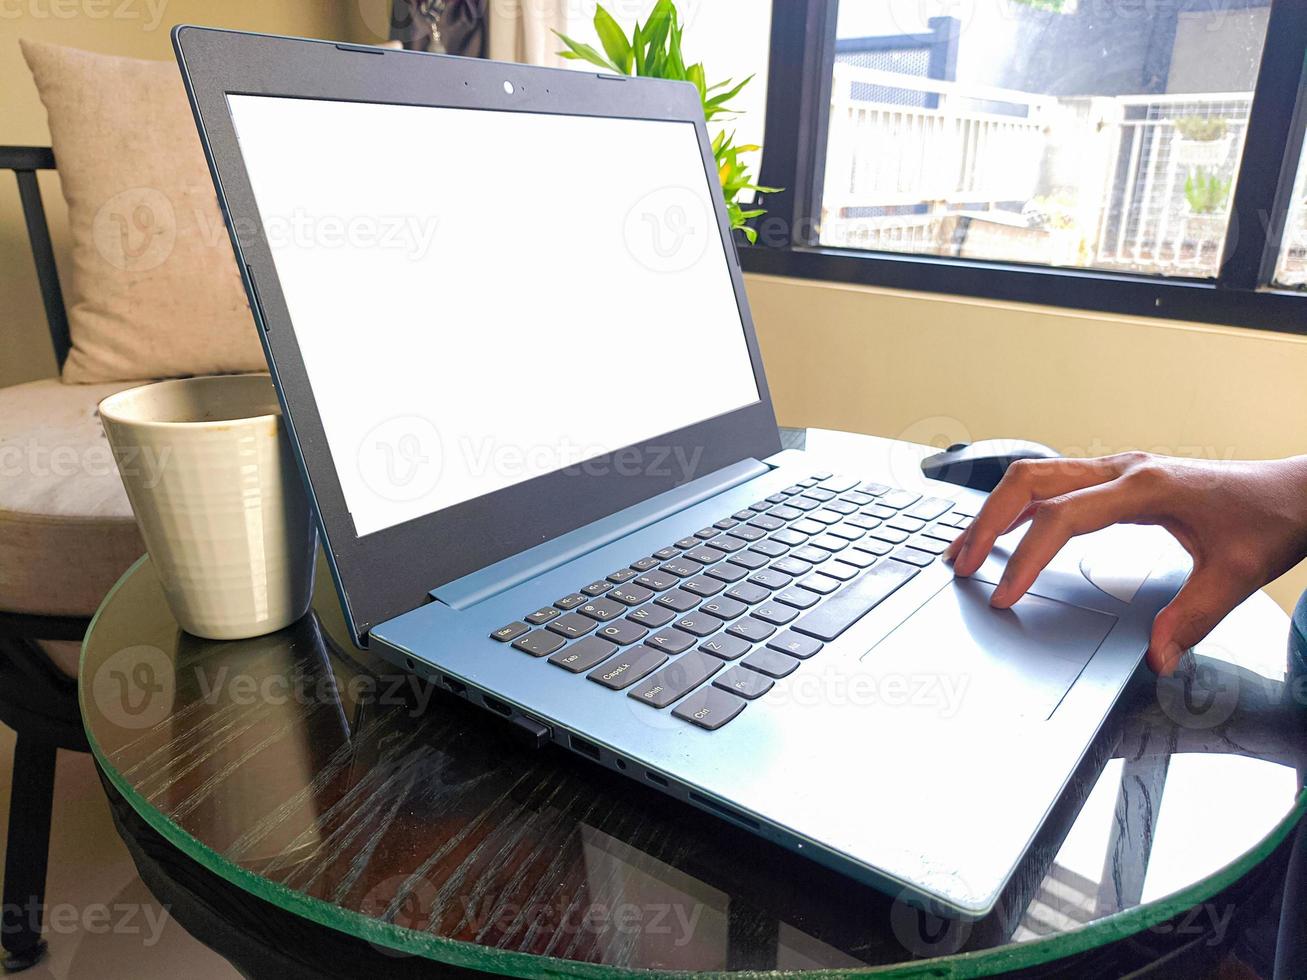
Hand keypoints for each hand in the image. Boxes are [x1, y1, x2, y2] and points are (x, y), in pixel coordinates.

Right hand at [945, 452, 1306, 674]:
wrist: (1295, 490)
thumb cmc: (1268, 519)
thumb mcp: (1236, 575)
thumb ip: (1192, 618)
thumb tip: (1158, 658)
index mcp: (1145, 487)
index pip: (1062, 517)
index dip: (1026, 557)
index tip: (1004, 595)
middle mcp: (1122, 471)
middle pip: (1029, 481)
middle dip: (985, 522)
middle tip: (959, 565)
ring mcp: (1116, 471)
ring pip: (1034, 476)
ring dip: (994, 510)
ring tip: (963, 549)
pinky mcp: (1116, 480)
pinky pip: (1051, 484)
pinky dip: (1016, 508)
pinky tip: (1003, 533)